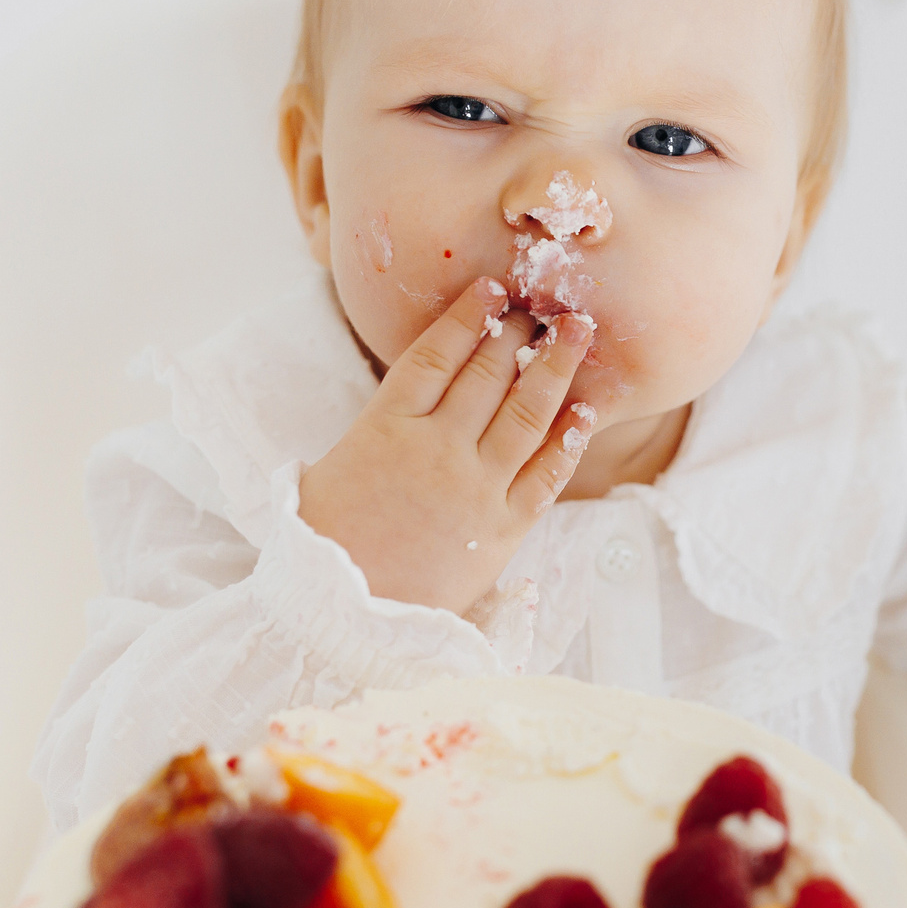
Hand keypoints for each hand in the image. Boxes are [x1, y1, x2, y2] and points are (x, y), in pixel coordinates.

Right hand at [297, 277, 591, 613]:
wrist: (344, 617)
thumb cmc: (323, 548)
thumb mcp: (327, 474)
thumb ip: (368, 436)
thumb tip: (390, 416)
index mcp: (386, 425)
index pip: (436, 353)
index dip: (467, 316)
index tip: (491, 290)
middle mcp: (438, 446)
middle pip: (487, 372)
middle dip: (518, 331)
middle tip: (543, 304)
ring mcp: (475, 485)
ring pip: (526, 411)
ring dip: (555, 365)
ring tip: (577, 331)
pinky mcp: (503, 527)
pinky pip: (545, 474)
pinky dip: (568, 438)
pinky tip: (584, 410)